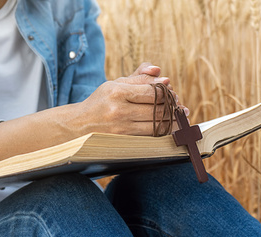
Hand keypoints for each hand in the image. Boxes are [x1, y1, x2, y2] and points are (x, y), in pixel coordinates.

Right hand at [68, 63, 189, 135]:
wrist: (80, 124)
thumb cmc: (102, 100)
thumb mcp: (116, 84)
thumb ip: (139, 76)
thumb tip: (159, 71)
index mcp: (117, 92)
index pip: (151, 91)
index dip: (166, 91)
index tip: (172, 91)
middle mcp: (119, 110)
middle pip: (156, 108)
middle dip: (172, 106)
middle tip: (180, 105)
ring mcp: (122, 127)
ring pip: (156, 124)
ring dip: (172, 121)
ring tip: (179, 116)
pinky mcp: (124, 140)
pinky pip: (151, 136)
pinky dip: (163, 131)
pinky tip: (169, 127)